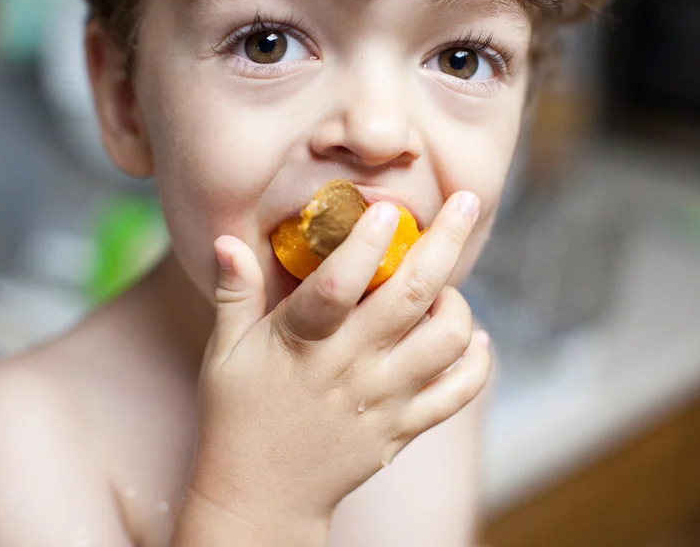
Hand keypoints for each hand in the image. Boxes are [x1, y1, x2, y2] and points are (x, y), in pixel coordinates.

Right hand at [190, 192, 490, 530]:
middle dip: (445, 241)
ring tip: (446, 288)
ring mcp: (383, 400)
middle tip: (466, 202)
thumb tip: (227, 241)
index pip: (338, 286)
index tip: (387, 208)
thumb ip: (234, 294)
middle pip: (412, 296)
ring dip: (458, 303)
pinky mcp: (404, 427)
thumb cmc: (237, 417)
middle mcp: (351, 367)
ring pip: (446, 341)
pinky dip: (477, 362)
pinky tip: (473, 338)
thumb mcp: (223, 354)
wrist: (261, 497)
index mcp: (302, 344)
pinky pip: (458, 392)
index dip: (366, 244)